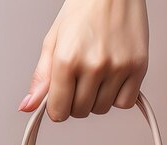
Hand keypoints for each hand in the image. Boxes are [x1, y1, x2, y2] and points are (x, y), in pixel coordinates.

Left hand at [19, 0, 148, 120]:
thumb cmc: (83, 11)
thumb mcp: (53, 42)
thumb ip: (41, 78)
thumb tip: (28, 107)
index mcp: (67, 59)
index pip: (59, 112)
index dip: (58, 107)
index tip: (62, 96)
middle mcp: (94, 65)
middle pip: (80, 112)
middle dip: (77, 100)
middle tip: (80, 77)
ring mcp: (118, 68)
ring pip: (102, 109)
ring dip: (97, 98)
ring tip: (98, 73)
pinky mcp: (138, 68)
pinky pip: (124, 103)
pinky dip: (118, 96)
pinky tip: (114, 77)